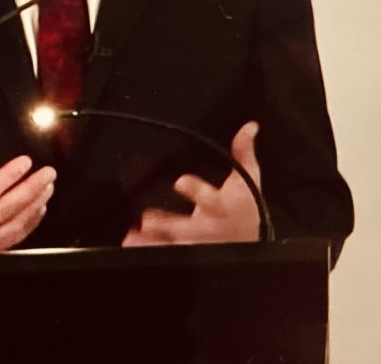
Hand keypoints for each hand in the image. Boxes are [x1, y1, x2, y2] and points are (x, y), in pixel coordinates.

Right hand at [0, 144, 55, 255]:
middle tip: (48, 173)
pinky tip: (37, 212)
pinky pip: (13, 240)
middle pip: (8, 208)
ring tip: (47, 188)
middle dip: (31, 188)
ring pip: (15, 225)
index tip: (24, 163)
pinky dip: (29, 225)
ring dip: (34, 205)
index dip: (8, 176)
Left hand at [122, 121, 261, 247]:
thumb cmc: (244, 208)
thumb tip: (249, 127)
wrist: (250, 243)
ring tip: (133, 237)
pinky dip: (148, 249)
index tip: (180, 181)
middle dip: (170, 225)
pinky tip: (131, 242)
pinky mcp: (187, 251)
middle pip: (190, 228)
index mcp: (226, 208)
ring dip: (154, 242)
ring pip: (176, 245)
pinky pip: (167, 253)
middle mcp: (211, 229)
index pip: (212, 200)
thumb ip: (243, 154)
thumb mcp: (247, 181)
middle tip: (148, 220)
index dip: (197, 190)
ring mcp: (198, 243)